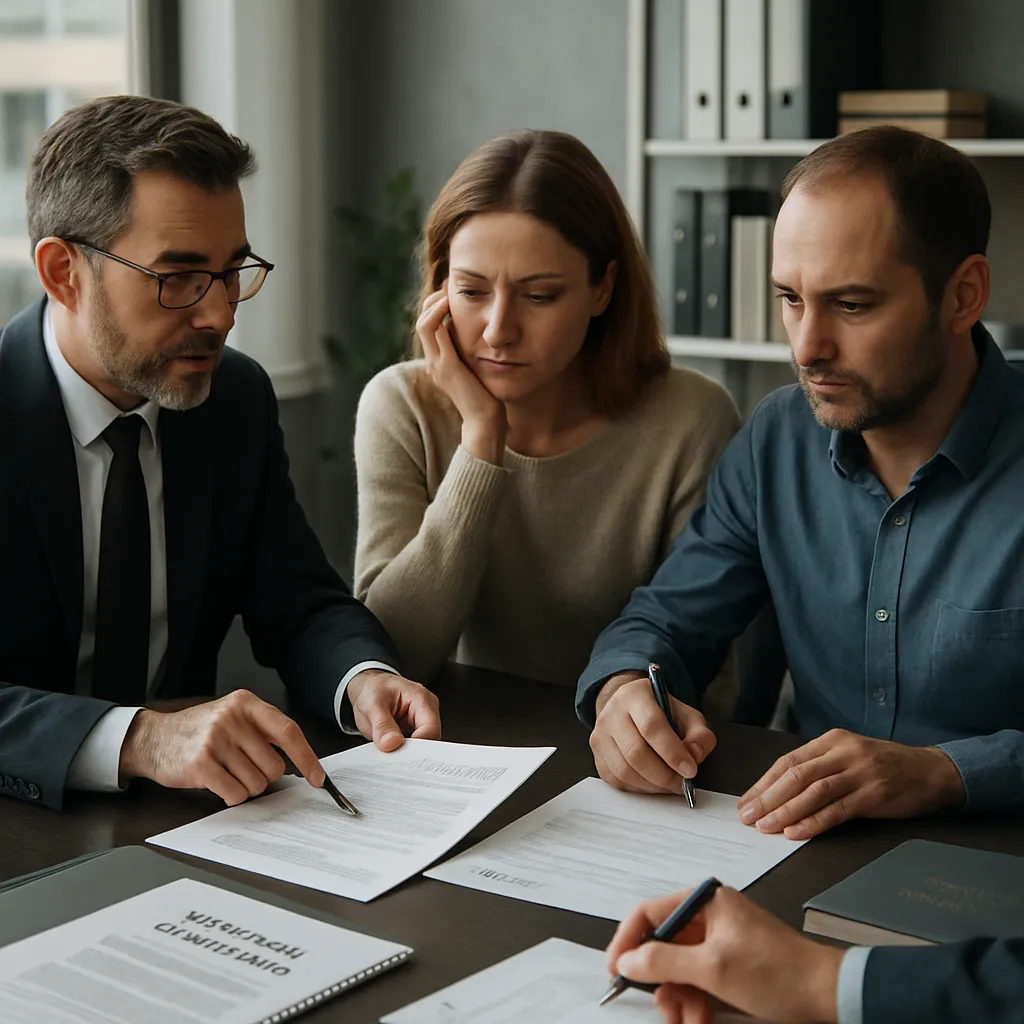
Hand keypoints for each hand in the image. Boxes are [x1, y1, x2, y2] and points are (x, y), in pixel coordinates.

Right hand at [119, 689, 324, 805]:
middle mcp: (232, 718)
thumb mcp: (233, 717)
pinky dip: (231, 795)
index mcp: (246, 703)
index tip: (318, 778)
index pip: (289, 731)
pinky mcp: (201, 763)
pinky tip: (217, 781)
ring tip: (226, 771)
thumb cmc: (200, 731)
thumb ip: (263, 731)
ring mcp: (216, 740)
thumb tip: (300, 762)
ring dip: (245, 786)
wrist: (154, 738)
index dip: (307, 758)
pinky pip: (235, 793)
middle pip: (274, 765)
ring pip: (256, 783)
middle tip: (242, 768)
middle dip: (263, 776)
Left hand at [345, 669, 440, 750]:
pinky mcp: (414, 733)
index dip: (418, 746)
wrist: (368, 687)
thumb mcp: (371, 704)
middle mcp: (426, 711)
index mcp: (421, 699)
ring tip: (388, 752)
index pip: (430, 728)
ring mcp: (421, 723)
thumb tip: (391, 743)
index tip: (400, 755)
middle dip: (412, 753)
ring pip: (422, 748)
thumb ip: (382, 724)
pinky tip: (391, 753)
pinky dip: (402, 754)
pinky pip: (413, 750)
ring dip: (406, 754)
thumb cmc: (372, 689)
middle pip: (430, 740)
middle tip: (392, 758)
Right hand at [417, 284, 506, 463]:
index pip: (429, 325)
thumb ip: (475, 354)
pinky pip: (434, 330)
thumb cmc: (487, 397)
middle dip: (434, 299)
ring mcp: (437, 364)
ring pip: (424, 322)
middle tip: (450, 284)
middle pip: (423, 320)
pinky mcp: (446, 365)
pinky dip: (439, 313)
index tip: (453, 292)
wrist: (486, 423)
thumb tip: (485, 334)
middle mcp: (434, 362)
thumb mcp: (479, 369)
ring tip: (449, 289)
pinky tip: (452, 303)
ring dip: (435, 302)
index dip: (437, 305)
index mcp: (440, 362)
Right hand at [590, 673, 716, 793]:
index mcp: (635, 695)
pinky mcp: (596, 754)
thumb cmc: (661, 713)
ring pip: (624, 770)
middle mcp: (612, 713)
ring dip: (652, 785)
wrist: (630, 710)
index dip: (672, 752)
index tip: (690, 770)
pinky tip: (652, 782)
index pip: (651, 726)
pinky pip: (616, 780)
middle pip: (635, 752)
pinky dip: (638, 788)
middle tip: (682, 782)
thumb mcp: (687, 715)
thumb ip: (699, 735)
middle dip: (663, 775)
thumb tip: (695, 756)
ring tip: (669, 783)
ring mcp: (600, 734)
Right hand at [607, 886, 842, 1023]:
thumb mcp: (713, 969)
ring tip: (693, 1020)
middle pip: (663, 946)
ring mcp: (720, 940)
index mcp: (706, 901)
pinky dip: (696, 1002)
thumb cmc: (779, 973)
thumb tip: (629, 959)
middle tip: (666, 1009)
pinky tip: (702, 1018)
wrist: (827, 995)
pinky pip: (698, 980)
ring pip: (679, 969)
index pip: (649, 913)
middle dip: (662, 983)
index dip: (628, 941)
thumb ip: (664, 961)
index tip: (616, 970)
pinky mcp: (730, 963)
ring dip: (681, 998)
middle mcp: (710, 915)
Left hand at [737, 729, 964, 839]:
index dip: (764, 783)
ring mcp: (860, 772)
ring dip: (785, 811)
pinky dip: (813, 822)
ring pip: (813, 792)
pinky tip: (795, 832)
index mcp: (831, 741)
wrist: (933, 771)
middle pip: (796, 775)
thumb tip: (779, 791)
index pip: (788, 762)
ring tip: (765, 827)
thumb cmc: (885, 766)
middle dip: (767, 798)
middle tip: (747, 817)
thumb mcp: (849, 756)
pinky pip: (837, 810)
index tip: (746, 801)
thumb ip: (819, 767)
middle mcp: (843, 752)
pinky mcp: (875, 794)